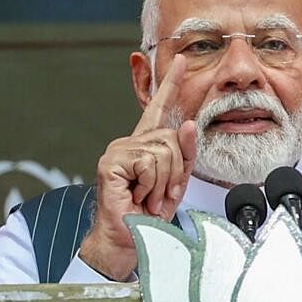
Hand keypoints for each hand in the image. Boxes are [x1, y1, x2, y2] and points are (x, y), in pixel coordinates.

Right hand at [78, 55, 196, 279]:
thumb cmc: (149, 214)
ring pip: (162, 152)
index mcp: (145, 145)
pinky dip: (150, 185)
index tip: (182, 61)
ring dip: (163, 183)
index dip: (171, 84)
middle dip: (175, 173)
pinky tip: (137, 195)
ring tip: (148, 197)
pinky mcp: (111, 162)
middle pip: (171, 139)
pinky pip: (148, 163)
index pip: (161, 109)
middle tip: (159, 194)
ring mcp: (118, 151)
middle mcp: (130, 143)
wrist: (130, 240)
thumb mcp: (176, 182)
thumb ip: (185, 154)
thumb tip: (190, 125)